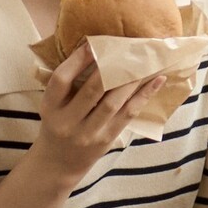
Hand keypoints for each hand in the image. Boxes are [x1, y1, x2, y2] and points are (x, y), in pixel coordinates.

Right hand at [31, 43, 167, 182]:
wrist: (58, 163)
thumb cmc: (58, 123)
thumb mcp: (52, 104)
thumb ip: (68, 82)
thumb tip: (96, 48)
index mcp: (50, 107)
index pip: (61, 79)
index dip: (78, 60)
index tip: (94, 43)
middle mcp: (67, 121)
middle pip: (92, 90)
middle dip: (111, 67)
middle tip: (128, 48)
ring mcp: (88, 133)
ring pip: (113, 102)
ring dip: (132, 79)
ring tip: (146, 61)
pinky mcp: (106, 140)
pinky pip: (128, 114)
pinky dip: (144, 95)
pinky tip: (157, 80)